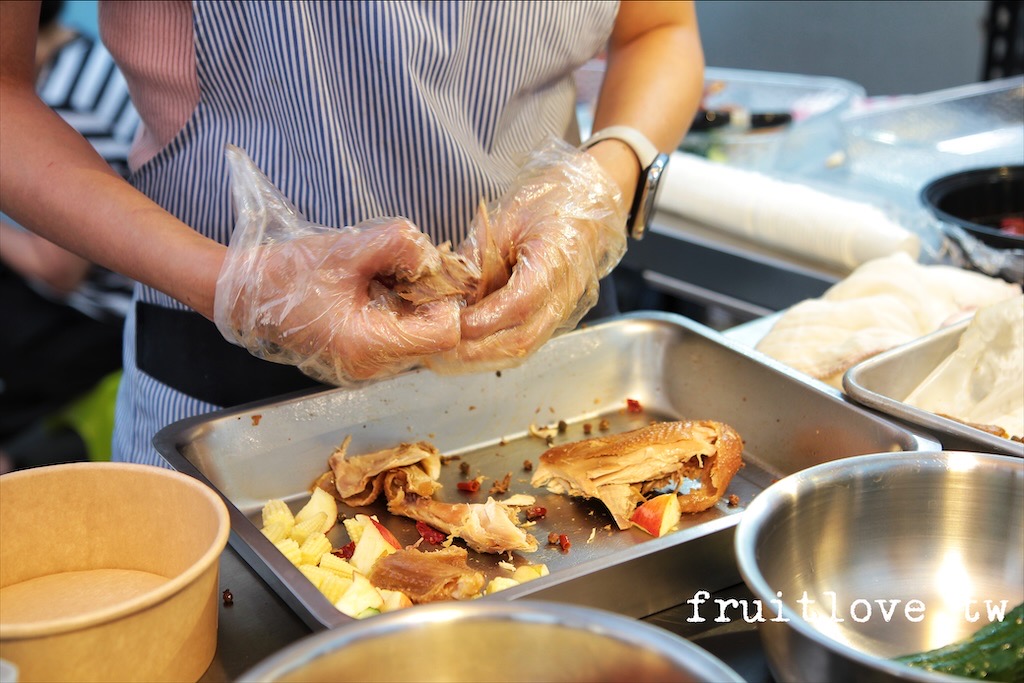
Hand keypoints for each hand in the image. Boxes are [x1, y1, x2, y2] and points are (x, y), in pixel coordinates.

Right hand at [214, 147, 461, 384]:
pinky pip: (395, 336)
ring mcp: (365, 368)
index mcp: (369, 346)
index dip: (443, 298)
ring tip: (376, 276)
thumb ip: (399, 245)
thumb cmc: (288, 273)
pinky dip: (392, 310)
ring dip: (407, 301)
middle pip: (432, 334)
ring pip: (415, 334)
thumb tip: (433, 255)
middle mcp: (372, 367)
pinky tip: (368, 289)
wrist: (242, 296)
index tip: (420, 271)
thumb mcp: (347, 248)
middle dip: (424, 296)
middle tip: (395, 267)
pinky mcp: (358, 360)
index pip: (444, 333)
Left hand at [429, 137, 627, 371]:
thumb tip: (446, 287)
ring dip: (478, 359)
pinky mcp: (551, 318)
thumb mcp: (508, 217)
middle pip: (520, 339)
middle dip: (473, 352)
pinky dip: (490, 352)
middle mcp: (563, 295)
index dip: (484, 319)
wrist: (588, 205)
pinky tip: (462, 349)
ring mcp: (560, 311)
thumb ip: (480, 254)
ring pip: (520, 350)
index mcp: (556, 261)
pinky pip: (521, 344)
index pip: (521, 303)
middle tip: (436, 350)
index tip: (452, 323)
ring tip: (442, 357)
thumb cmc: (549, 201)